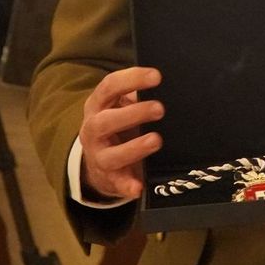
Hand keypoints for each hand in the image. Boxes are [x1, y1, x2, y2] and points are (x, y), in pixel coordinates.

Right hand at [77, 66, 163, 201]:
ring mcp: (98, 155)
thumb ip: (139, 94)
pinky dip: (127, 185)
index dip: (132, 79)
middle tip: (160, 109)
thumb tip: (171, 81)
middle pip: (105, 121)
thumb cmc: (119, 124)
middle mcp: (93, 129)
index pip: (110, 86)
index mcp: (98, 105)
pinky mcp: (108, 178)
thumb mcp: (121, 105)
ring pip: (110, 155)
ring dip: (134, 148)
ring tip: (156, 140)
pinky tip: (138, 187)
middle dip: (133, 114)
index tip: (157, 76)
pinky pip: (117, 184)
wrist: (98, 160)